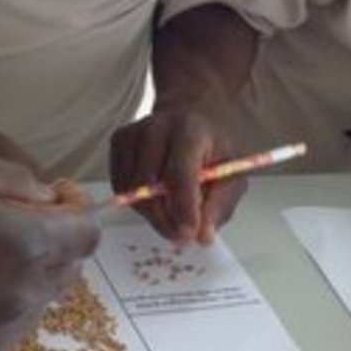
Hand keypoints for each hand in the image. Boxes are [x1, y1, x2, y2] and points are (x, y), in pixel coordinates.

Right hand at [0, 146, 98, 350]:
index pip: (87, 236)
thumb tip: (49, 199)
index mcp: (22, 244)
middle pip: (63, 273)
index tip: (52, 206)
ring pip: (30, 306)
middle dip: (46, 246)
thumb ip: (18, 179)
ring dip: (15, 282)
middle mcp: (16, 298)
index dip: (74, 215)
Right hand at [108, 101, 245, 245]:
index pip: (179, 171)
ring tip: (173, 212)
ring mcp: (133, 132)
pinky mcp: (118, 140)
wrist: (192, 115)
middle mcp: (156, 126)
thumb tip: (203, 235)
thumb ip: (220, 204)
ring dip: (151, 212)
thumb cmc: (212, 147)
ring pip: (131, 189)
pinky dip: (136, 200)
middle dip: (165, 217)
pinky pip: (119, 184)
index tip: (189, 232)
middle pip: (148, 183)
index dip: (183, 206)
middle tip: (181, 234)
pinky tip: (156, 196)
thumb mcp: (231, 173)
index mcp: (190, 130)